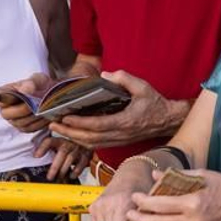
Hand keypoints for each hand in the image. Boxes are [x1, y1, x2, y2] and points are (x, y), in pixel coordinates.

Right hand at [0, 72, 53, 132]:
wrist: (53, 95)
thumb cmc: (40, 85)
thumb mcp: (38, 79)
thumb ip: (31, 83)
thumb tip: (25, 90)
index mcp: (4, 94)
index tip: (4, 99)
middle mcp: (6, 108)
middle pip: (6, 114)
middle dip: (22, 109)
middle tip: (34, 104)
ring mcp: (14, 120)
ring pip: (19, 122)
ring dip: (32, 116)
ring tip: (43, 108)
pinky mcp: (24, 127)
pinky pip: (29, 128)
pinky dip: (38, 122)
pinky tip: (45, 115)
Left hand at [33, 133, 90, 180]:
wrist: (87, 144)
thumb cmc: (69, 148)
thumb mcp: (58, 147)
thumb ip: (47, 150)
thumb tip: (35, 157)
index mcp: (60, 140)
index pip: (50, 141)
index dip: (42, 147)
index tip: (36, 156)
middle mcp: (69, 142)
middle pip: (62, 151)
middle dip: (55, 166)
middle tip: (49, 177)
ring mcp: (78, 148)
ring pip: (71, 158)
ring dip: (64, 169)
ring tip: (59, 178)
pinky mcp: (86, 155)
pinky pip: (82, 162)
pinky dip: (77, 170)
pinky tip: (71, 176)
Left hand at [50, 70, 180, 148]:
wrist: (168, 120)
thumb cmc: (155, 103)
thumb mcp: (142, 86)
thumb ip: (124, 78)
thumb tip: (105, 75)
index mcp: (125, 121)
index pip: (97, 125)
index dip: (79, 123)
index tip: (65, 117)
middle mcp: (120, 134)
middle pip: (89, 138)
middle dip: (69, 133)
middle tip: (53, 124)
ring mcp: (119, 140)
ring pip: (91, 144)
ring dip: (73, 139)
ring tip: (58, 130)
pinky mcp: (118, 142)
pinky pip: (97, 145)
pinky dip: (82, 141)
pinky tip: (73, 135)